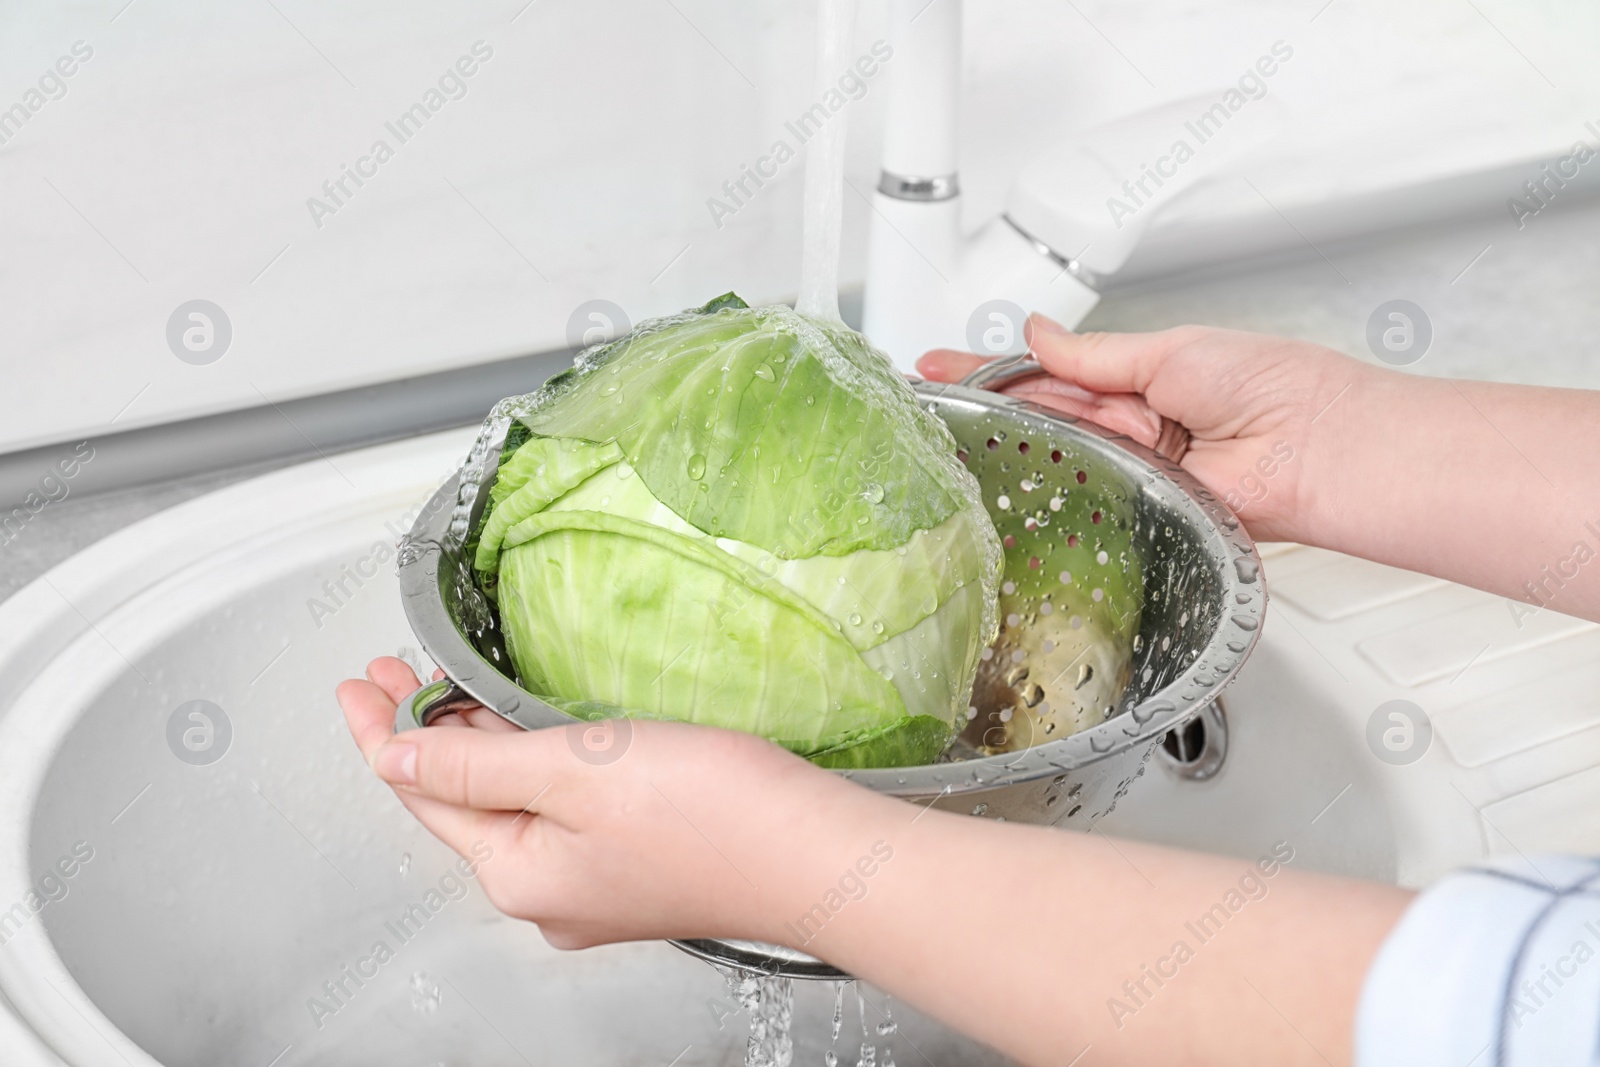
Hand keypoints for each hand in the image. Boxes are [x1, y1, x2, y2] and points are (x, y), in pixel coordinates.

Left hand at [336, 657, 877, 948]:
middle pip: (461, 799)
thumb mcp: (574, 768)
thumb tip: (393, 754)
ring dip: (474, 740)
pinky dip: (526, 761)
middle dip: (424, 730)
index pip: (421, 791)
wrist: (816, 854)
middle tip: (392, 671)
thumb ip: (474, 759)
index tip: (358, 682)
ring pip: (510, 801)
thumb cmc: (713, 814)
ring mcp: (591, 883)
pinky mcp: (633, 863)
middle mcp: (546, 893)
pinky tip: (525, 729)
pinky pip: (554, 809)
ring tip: (444, 688)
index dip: (382, 730)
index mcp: (518, 876)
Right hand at [918, 316, 1367, 542]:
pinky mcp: (1139, 512)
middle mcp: (1133, 427)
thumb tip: (1039, 332)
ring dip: (1006, 439)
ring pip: (1055, 452)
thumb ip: (1093, 354)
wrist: (1315, 449)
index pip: (1052, 370)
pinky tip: (1007, 474)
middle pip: (1042, 413)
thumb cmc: (1269, 387)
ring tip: (949, 426)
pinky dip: (1047, 484)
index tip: (942, 363)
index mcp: (1141, 378)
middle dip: (982, 401)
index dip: (995, 366)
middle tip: (925, 394)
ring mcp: (1132, 470)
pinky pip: (1083, 496)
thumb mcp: (1167, 350)